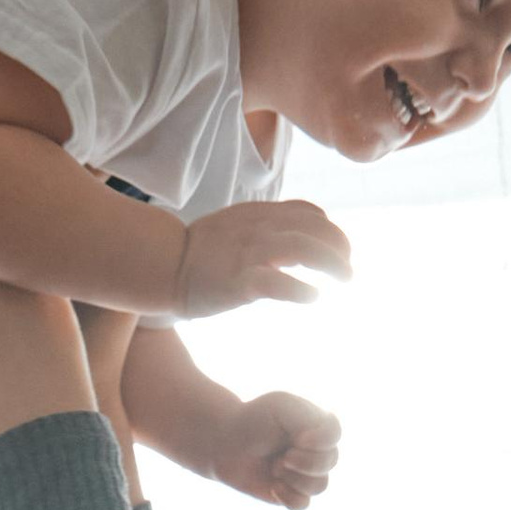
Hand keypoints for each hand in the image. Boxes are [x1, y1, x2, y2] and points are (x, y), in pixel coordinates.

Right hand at [171, 200, 350, 319]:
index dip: (330, 230)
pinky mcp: (239, 281)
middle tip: (348, 271)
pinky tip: (312, 297)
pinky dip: (302, 290)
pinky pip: (279, 282)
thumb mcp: (235, 226)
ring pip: (304, 248)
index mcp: (258, 214)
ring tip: (345, 279)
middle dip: (341, 246)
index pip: (308, 212)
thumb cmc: (200, 253)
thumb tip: (297, 239)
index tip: (337, 251)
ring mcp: (249, 253)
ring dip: (333, 263)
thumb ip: (264, 227)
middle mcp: (259, 228)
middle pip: (316, 227)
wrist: (162, 266)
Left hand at [211, 387, 341, 509]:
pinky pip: (303, 504)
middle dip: (304, 461)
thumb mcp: (282, 406)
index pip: (334, 434)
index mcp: (317, 425)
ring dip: (294, 478)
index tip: (298, 439)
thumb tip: (318, 450)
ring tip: (275, 466)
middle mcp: (316, 449)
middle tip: (282, 455)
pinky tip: (274, 486)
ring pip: (319, 486)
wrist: (224, 442)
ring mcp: (306, 473)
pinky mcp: (292, 493)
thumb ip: (309, 421)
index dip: (320, 441)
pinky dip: (288, 497)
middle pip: (330, 461)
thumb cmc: (254, 420)